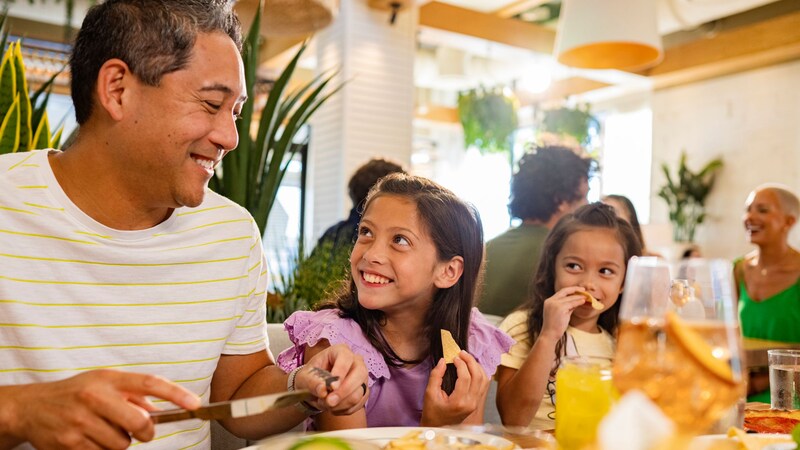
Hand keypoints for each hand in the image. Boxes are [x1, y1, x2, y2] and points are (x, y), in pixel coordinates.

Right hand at [4, 369, 198, 449]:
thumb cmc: (77, 393)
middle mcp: (95, 398)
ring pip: (123, 444)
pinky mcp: (70, 444)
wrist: (33, 407)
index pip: (149, 383)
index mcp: (108, 379)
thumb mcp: (105, 382)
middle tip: (143, 431)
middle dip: (147, 432)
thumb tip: (163, 411)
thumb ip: (134, 394)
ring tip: (105, 429)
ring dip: (121, 441)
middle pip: (140, 423)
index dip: (176, 394)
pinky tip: (91, 438)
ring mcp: (81, 422)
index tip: (195, 404)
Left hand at [296, 343, 367, 415]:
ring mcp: (362, 377)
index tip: (331, 387)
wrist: (315, 388)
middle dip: (344, 392)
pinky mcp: (364, 392)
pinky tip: (333, 408)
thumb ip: (312, 382)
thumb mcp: (304, 377)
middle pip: (359, 374)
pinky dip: (344, 409)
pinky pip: (359, 403)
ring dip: (341, 403)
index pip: (345, 358)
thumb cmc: (310, 377)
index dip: (340, 372)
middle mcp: (355, 361)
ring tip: (325, 404)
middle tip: (329, 402)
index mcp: (340, 351)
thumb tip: (322, 389)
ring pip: (359, 392)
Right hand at [421, 352, 488, 426]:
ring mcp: (475, 404)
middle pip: (478, 376)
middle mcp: (470, 403)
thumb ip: (436, 375)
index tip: (454, 357)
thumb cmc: (432, 413)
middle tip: (462, 353)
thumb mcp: (429, 393)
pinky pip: (484, 385)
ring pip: (484, 380)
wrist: (438, 428)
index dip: (461, 364)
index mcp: (459, 402)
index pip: (465, 377)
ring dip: (477, 366)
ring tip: (467, 358)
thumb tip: (443, 361)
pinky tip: (472, 367)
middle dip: (470, 361)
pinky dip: (480, 373)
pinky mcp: (476, 403)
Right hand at [540, 286, 587, 340]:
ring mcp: (555, 304)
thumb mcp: (560, 313)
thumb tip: (576, 301)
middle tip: (584, 290)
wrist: (549, 334)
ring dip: (579, 296)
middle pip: (564, 291)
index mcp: (549, 301)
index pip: (560, 292)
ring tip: (586, 297)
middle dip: (575, 289)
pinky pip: (572, 303)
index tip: (578, 290)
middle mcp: (551, 301)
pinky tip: (583, 301)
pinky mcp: (560, 308)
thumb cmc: (554, 326)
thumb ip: (567, 306)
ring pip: (570, 298)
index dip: (570, 290)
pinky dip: (578, 302)